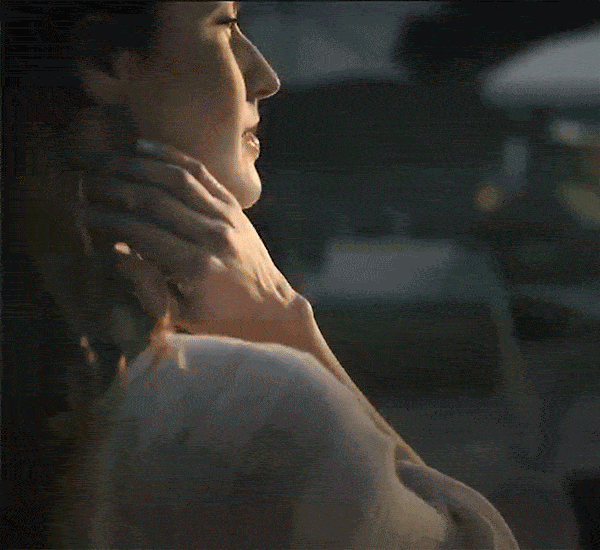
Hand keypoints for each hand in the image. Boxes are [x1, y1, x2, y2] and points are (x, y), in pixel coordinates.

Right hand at [81, 140, 312, 348]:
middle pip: (155, 200)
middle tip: (87, 182)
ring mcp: (227, 217)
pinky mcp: (234, 207)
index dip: (108, 221)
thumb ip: (148, 286)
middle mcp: (212, 235)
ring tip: (109, 160)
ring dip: (139, 166)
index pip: (141, 233)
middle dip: (115, 188)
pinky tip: (144, 148)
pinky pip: (202, 173)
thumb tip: (116, 250)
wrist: (271, 306)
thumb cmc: (223, 318)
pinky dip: (172, 157)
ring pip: (177, 179)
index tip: (83, 214)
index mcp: (196, 266)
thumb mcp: (182, 315)